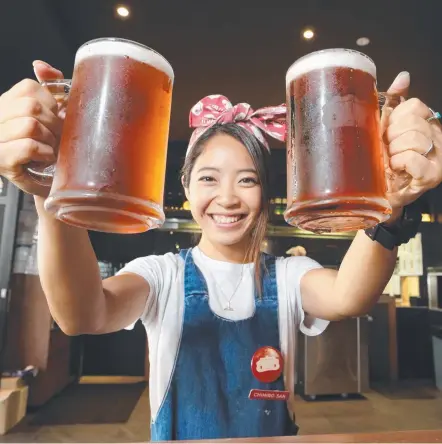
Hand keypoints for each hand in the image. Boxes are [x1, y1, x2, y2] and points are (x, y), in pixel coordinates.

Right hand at [0, 61, 63, 196]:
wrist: (50, 183)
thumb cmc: (51, 149)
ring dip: (50, 140)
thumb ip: (49, 88)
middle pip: (31, 107)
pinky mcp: (1, 161)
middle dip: (53, 124)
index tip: (54, 120)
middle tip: (56, 139)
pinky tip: (45, 159)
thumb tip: (41, 66)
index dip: (51, 104)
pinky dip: (44, 153)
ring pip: (30, 125)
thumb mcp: (52, 116)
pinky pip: (28, 146)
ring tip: (49, 150)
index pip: (29, 88)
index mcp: (6, 104)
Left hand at [382, 72, 441, 210]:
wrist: (380, 191)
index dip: (394, 119)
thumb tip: (403, 77)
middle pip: (413, 122)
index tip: (388, 133)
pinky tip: (396, 168)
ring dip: (394, 151)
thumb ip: (394, 101)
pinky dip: (399, 162)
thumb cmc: (382, 159)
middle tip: (389, 150)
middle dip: (392, 137)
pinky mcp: (431, 175)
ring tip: (392, 161)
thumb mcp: (385, 127)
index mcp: (428, 123)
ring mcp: (438, 157)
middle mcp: (439, 137)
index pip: (414, 105)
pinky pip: (412, 158)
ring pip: (412, 139)